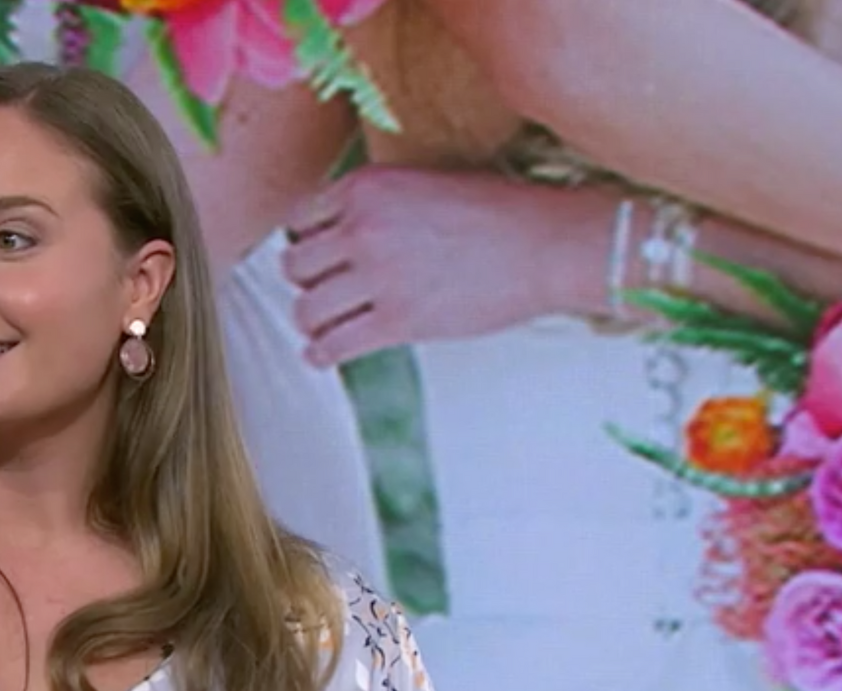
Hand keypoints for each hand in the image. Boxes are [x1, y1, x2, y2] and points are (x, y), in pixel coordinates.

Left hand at [280, 165, 617, 365]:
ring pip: (305, 309)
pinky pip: (333, 345)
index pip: (298, 220)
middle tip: (325, 291)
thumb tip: (339, 234)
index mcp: (367, 187)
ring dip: (312, 321)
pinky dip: (321, 354)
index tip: (318, 257)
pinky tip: (325, 354)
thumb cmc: (499, 213)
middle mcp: (364, 228)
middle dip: (308, 282)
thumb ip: (377, 204)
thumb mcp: (424, 183)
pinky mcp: (398, 320)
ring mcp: (379, 276)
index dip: (307, 242)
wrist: (547, 244)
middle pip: (294, 266)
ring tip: (326, 325)